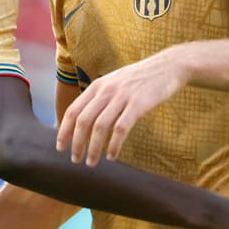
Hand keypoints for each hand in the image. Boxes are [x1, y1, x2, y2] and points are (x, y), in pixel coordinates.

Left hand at [56, 50, 184, 165]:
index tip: (60, 146)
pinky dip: (114, 145)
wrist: (168, 66)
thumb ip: (100, 98)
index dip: (64, 130)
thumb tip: (84, 121)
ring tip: (91, 162)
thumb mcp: (114, 82)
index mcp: (97, 86)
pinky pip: (121, 128)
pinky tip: (112, 156)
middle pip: (83, 120)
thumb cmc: (140, 79)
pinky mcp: (139, 104)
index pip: (73, 110)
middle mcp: (106, 90)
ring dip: (93, 148)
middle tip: (75, 159)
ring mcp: (122, 97)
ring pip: (100, 126)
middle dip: (76, 143)